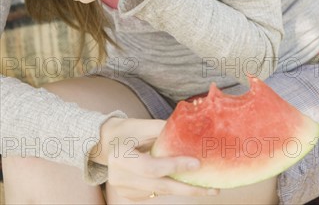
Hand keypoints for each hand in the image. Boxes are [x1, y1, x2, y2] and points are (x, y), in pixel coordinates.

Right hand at [92, 117, 218, 200]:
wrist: (105, 143)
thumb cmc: (126, 130)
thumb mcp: (141, 124)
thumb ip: (163, 129)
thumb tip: (190, 128)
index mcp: (121, 157)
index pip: (151, 167)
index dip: (174, 166)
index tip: (197, 163)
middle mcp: (119, 177)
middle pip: (159, 186)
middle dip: (187, 188)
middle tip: (211, 189)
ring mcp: (123, 190)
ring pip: (159, 192)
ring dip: (182, 189)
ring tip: (206, 187)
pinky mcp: (129, 195)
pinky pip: (155, 193)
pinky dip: (171, 187)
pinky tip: (185, 183)